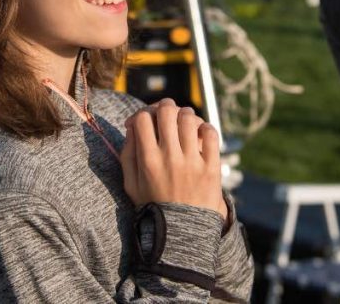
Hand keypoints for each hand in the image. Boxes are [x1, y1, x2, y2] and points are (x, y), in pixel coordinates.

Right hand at [120, 99, 227, 221]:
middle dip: (165, 107)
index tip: (145, 121)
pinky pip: (210, 134)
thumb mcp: (131, 184)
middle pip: (167, 112)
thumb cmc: (154, 205)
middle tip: (166, 112)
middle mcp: (170, 158)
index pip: (142, 119)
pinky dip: (205, 127)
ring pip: (189, 118)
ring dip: (185, 115)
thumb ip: (128, 155)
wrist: (182, 232)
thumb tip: (132, 127)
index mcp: (148, 161)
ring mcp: (192, 162)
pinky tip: (200, 133)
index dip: (142, 113)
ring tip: (183, 122)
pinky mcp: (211, 167)